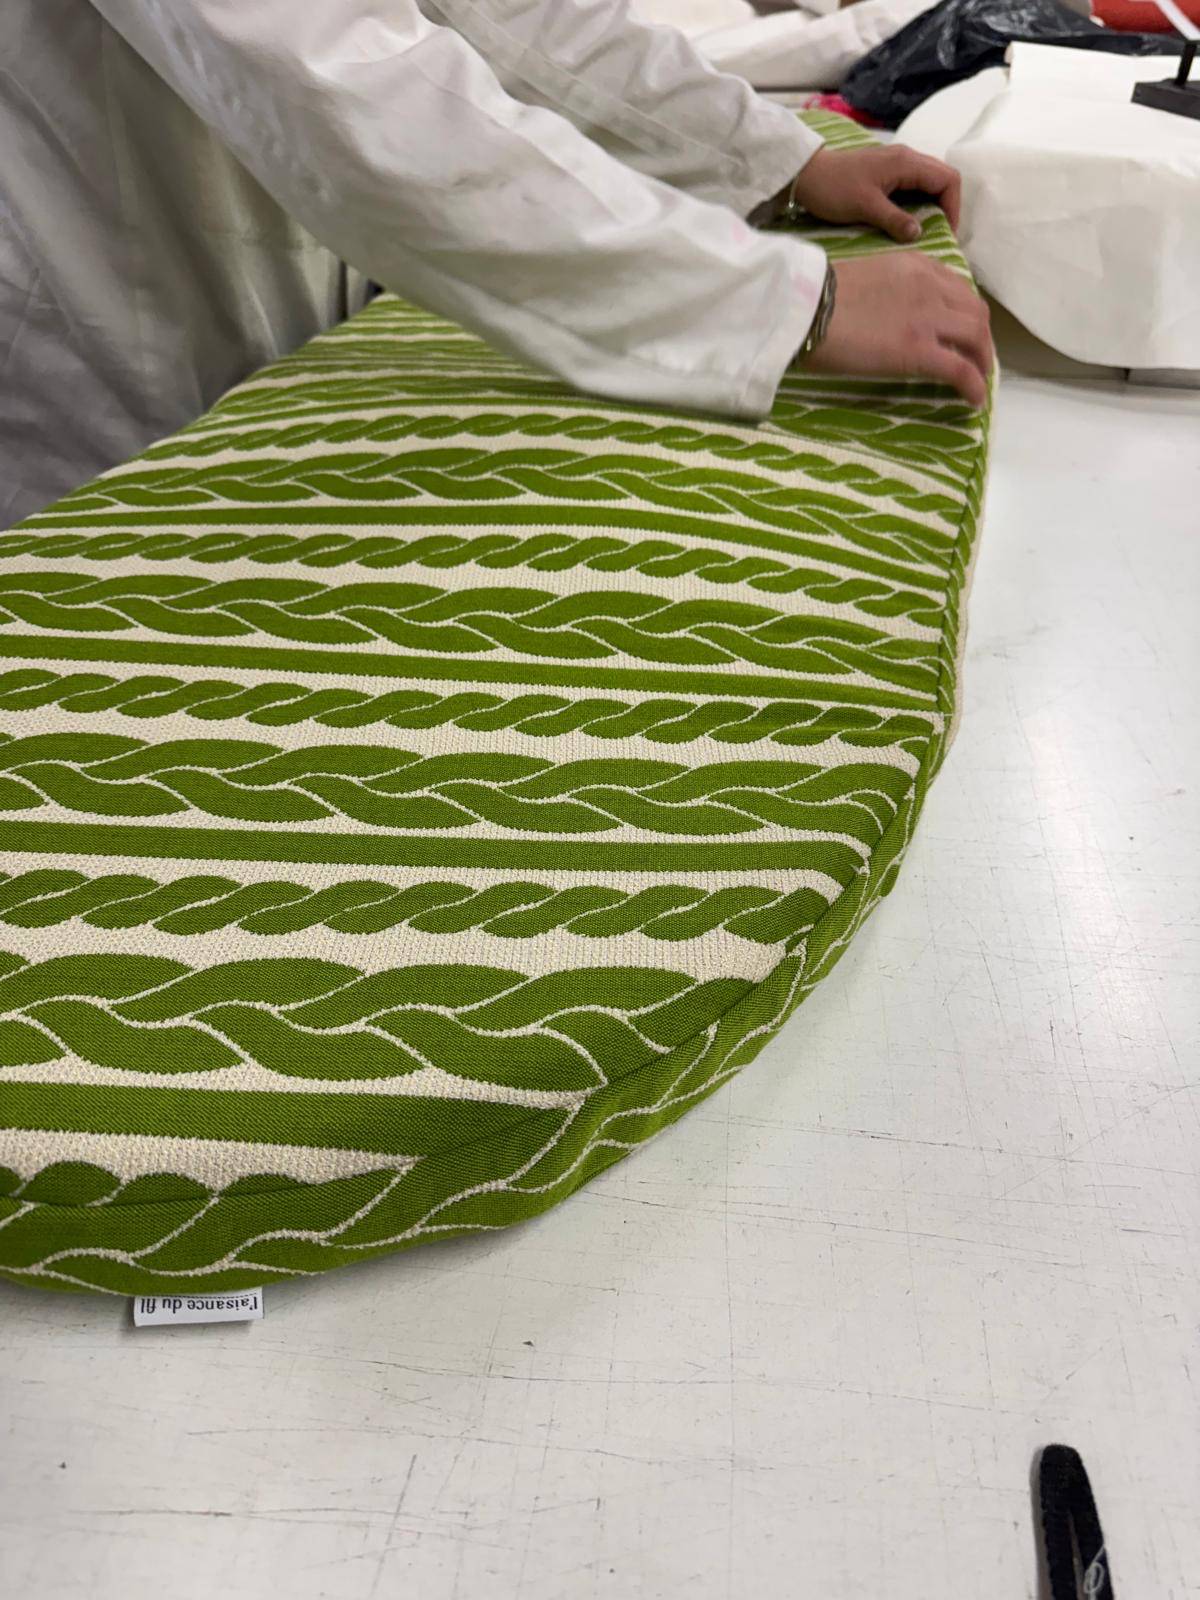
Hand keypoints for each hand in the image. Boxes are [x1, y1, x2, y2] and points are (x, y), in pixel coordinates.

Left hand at [789, 145, 961, 242]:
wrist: (806, 175)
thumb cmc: (834, 188)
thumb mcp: (865, 207)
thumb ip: (894, 220)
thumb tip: (919, 234)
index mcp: (906, 162)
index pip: (947, 179)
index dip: (953, 206)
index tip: (945, 232)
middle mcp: (906, 158)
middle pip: (942, 178)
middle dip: (946, 206)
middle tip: (940, 234)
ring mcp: (897, 164)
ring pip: (928, 182)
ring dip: (932, 205)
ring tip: (927, 231)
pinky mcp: (887, 172)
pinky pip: (913, 186)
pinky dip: (918, 203)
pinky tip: (909, 221)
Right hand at [805, 255, 992, 407]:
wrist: (805, 309)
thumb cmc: (816, 297)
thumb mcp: (866, 278)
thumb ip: (889, 290)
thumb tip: (889, 317)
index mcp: (915, 266)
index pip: (957, 288)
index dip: (966, 312)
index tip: (962, 331)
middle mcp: (930, 287)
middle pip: (975, 312)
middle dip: (981, 338)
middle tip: (975, 360)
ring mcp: (928, 319)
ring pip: (977, 337)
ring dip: (982, 361)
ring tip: (978, 380)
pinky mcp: (919, 352)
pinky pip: (961, 370)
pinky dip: (974, 386)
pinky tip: (975, 400)